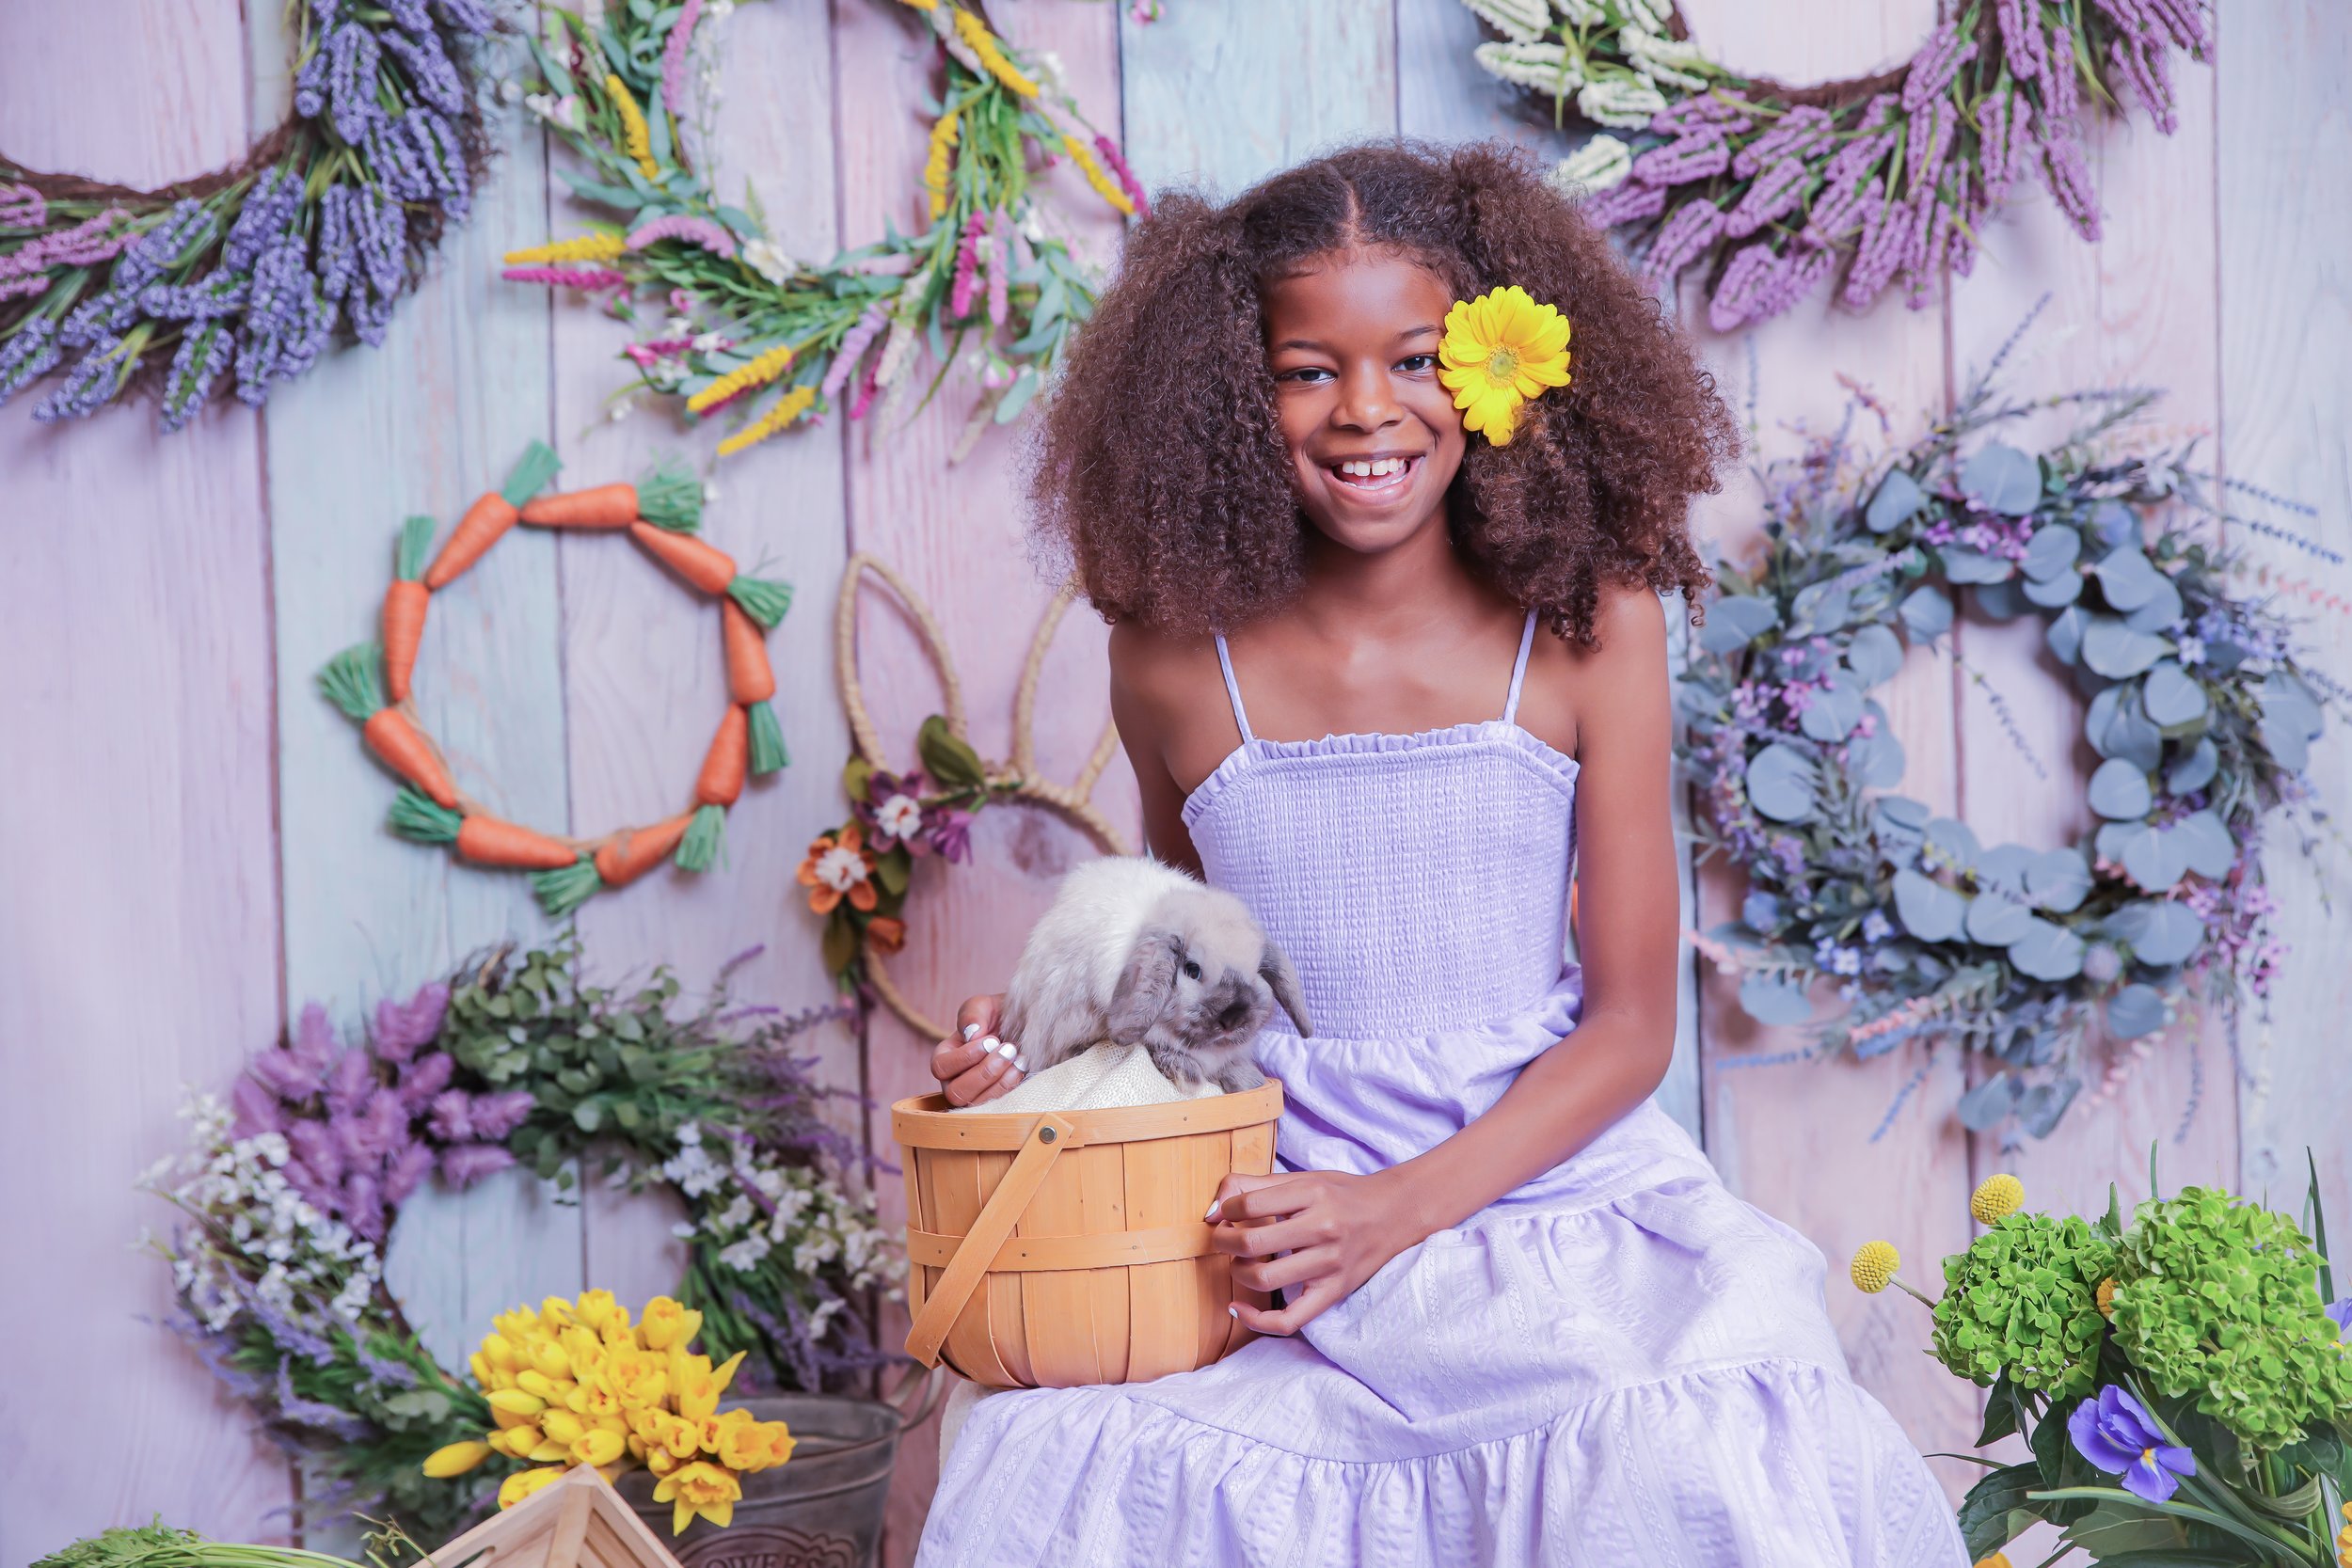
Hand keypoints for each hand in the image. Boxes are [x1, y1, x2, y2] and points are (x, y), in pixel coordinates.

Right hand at [928, 993, 1028, 1105]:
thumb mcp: (985, 1006)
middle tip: (1009, 1050)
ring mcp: (974, 1096)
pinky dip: (1010, 1088)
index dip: (964, 1057)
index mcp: (945, 1057)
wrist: (1025, 1028)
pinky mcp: (994, 1104)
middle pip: (956, 1092)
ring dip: (1000, 1082)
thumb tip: (970, 1033)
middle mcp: (954, 1081)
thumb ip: (973, 1013)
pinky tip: (1022, 1068)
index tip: (991, 1040)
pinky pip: (996, 1107)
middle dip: (985, 1072)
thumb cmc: (998, 1017)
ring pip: (976, 1103)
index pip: (940, 1067)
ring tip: (1019, 1059)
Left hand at [1205, 1168, 1421, 1335]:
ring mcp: (1330, 1264)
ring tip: (1240, 1262)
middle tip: (1222, 1238)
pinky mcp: (1333, 1292)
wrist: (1395, 1213)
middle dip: (1223, 1242)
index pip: (1249, 1204)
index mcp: (1313, 1194)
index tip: (1224, 1213)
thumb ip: (1254, 1187)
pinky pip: (1289, 1320)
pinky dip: (1257, 1320)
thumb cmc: (1342, 1195)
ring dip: (1237, 1271)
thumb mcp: (1303, 1179)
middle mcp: (1323, 1229)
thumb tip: (1211, 1209)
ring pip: (1264, 1279)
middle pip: (1252, 1243)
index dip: (1225, 1209)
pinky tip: (1238, 1308)